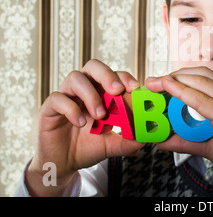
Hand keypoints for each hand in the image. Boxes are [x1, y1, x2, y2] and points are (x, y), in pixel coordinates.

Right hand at [26, 59, 143, 195]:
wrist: (62, 164)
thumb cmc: (87, 147)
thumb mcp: (110, 146)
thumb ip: (126, 142)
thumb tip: (144, 141)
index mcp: (100, 93)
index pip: (113, 75)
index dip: (125, 77)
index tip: (135, 88)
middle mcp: (84, 90)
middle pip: (93, 67)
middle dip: (107, 75)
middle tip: (117, 91)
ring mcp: (66, 96)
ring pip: (75, 77)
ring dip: (90, 94)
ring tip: (100, 115)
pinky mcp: (50, 108)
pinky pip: (57, 98)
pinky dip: (71, 108)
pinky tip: (80, 122)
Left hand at [146, 67, 212, 195]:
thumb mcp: (208, 145)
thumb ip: (186, 140)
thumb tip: (162, 140)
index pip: (203, 77)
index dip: (179, 76)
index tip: (159, 82)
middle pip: (200, 75)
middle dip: (173, 75)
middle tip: (151, 81)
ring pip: (201, 83)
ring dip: (175, 81)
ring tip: (155, 84)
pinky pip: (204, 102)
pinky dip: (185, 94)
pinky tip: (171, 90)